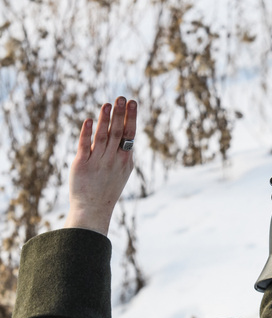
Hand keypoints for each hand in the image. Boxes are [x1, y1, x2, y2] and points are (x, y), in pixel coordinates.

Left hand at [63, 96, 137, 234]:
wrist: (93, 208)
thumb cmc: (107, 189)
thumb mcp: (121, 172)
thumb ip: (123, 154)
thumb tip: (128, 137)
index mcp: (125, 160)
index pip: (129, 134)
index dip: (130, 117)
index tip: (132, 102)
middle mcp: (113, 160)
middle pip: (118, 132)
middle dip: (120, 114)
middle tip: (122, 97)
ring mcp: (98, 162)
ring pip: (103, 136)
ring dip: (106, 119)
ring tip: (108, 103)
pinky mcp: (82, 164)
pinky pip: (85, 145)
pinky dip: (87, 132)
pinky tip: (90, 120)